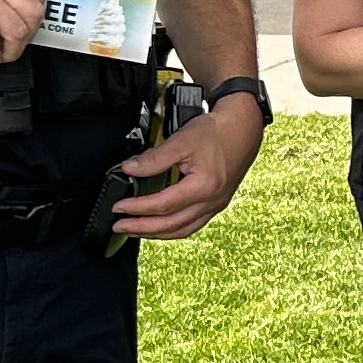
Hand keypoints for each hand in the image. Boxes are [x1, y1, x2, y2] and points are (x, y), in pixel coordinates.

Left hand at [109, 91, 266, 240]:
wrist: (243, 129)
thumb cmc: (217, 132)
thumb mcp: (182, 141)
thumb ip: (154, 158)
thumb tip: (129, 169)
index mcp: (203, 187)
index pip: (162, 205)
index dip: (137, 208)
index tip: (118, 207)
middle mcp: (211, 201)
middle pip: (171, 225)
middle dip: (142, 228)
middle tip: (120, 226)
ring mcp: (216, 205)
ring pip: (182, 230)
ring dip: (157, 233)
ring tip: (136, 230)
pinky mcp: (217, 204)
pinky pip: (193, 225)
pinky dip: (173, 229)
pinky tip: (161, 226)